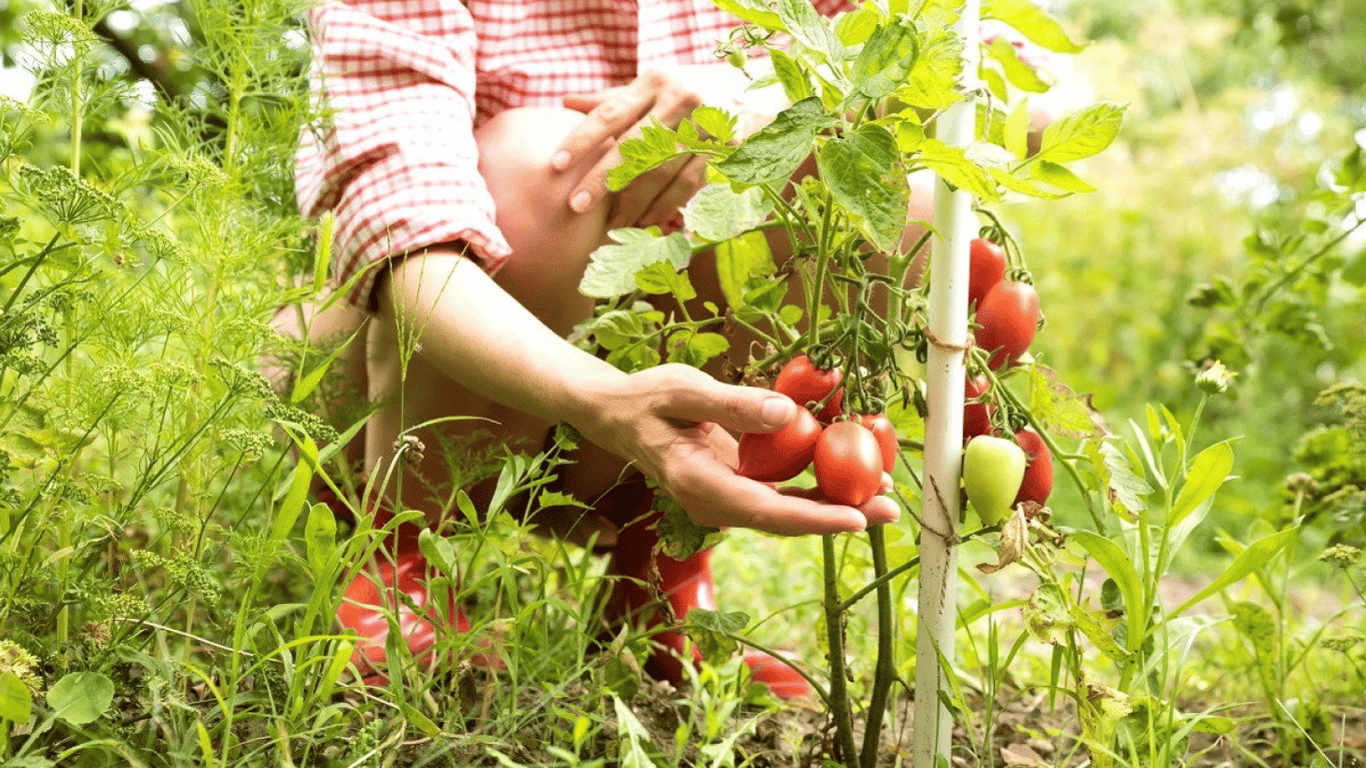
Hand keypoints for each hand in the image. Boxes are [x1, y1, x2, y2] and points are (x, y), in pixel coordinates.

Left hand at [553, 70, 708, 231]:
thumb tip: (566, 102)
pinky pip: (687, 186)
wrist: (745, 92)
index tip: (556, 166)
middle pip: (633, 147)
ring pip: (661, 172)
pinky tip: (646, 222)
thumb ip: (610, 99)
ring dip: (634, 202)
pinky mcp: (723, 151)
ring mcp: (704, 127)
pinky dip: (664, 207)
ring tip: (612, 224)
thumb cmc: (682, 92)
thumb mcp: (649, 88)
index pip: (610, 113)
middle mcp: (680, 100)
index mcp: (654, 82)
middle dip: (602, 180)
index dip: (581, 140)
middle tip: (576, 206)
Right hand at [576, 364, 900, 535]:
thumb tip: (786, 414)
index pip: (763, 510)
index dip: (812, 518)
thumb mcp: (683, 388)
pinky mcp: (733, 489)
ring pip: (785, 512)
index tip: (854, 518)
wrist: (617, 416)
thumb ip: (733, 403)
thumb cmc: (647, 397)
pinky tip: (848, 477)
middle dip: (838, 517)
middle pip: (783, 520)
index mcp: (697, 483)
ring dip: (833, 506)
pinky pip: (778, 496)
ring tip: (882, 498)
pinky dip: (814, 489)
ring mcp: (723, 500)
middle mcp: (713, 502)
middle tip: (889, 509)